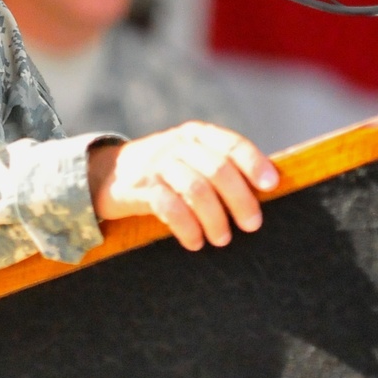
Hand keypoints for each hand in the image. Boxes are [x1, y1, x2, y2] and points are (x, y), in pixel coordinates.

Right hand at [87, 122, 279, 250]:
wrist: (106, 173)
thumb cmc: (163, 171)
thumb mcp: (189, 158)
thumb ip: (219, 166)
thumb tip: (266, 190)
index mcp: (196, 134)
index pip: (231, 144)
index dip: (254, 163)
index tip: (271, 185)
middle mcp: (177, 144)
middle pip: (218, 169)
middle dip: (240, 200)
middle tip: (251, 225)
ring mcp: (157, 165)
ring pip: (196, 189)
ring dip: (215, 219)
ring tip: (222, 239)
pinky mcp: (139, 188)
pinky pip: (169, 208)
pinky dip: (187, 228)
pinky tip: (194, 242)